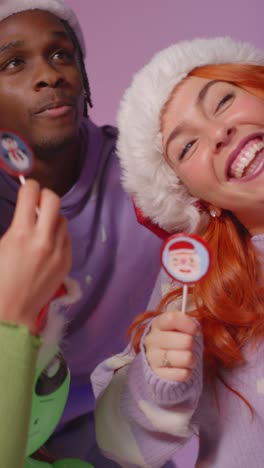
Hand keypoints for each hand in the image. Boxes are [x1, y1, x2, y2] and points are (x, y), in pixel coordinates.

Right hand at [0, 180, 71, 332]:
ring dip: (52, 218)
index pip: (31, 194)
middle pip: (54, 200)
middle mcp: (43, 239)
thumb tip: (25, 212)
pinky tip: (48, 244)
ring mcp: (58, 251)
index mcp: (21, 233)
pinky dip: (58, 235)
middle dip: (45, 196)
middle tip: (38, 202)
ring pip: (62, 219)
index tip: (28, 188)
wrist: (11, 311)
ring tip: (42, 227)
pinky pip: (66, 238)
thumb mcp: (0, 246)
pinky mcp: (66, 262)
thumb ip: (15, 226)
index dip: (29, 187)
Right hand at [144, 310, 198, 381]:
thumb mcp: (178, 328)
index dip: (188, 324)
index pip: (172, 318)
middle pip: (186, 341)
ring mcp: (153, 358)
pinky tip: (181, 369)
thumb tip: (195, 328)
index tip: (195, 330)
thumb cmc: (175, 341)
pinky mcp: (158, 375)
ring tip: (187, 358)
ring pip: (186, 358)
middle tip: (188, 347)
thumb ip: (187, 324)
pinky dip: (187, 372)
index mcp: (158, 324)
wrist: (161, 362)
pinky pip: (183, 374)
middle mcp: (152, 340)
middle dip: (192, 344)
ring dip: (192, 359)